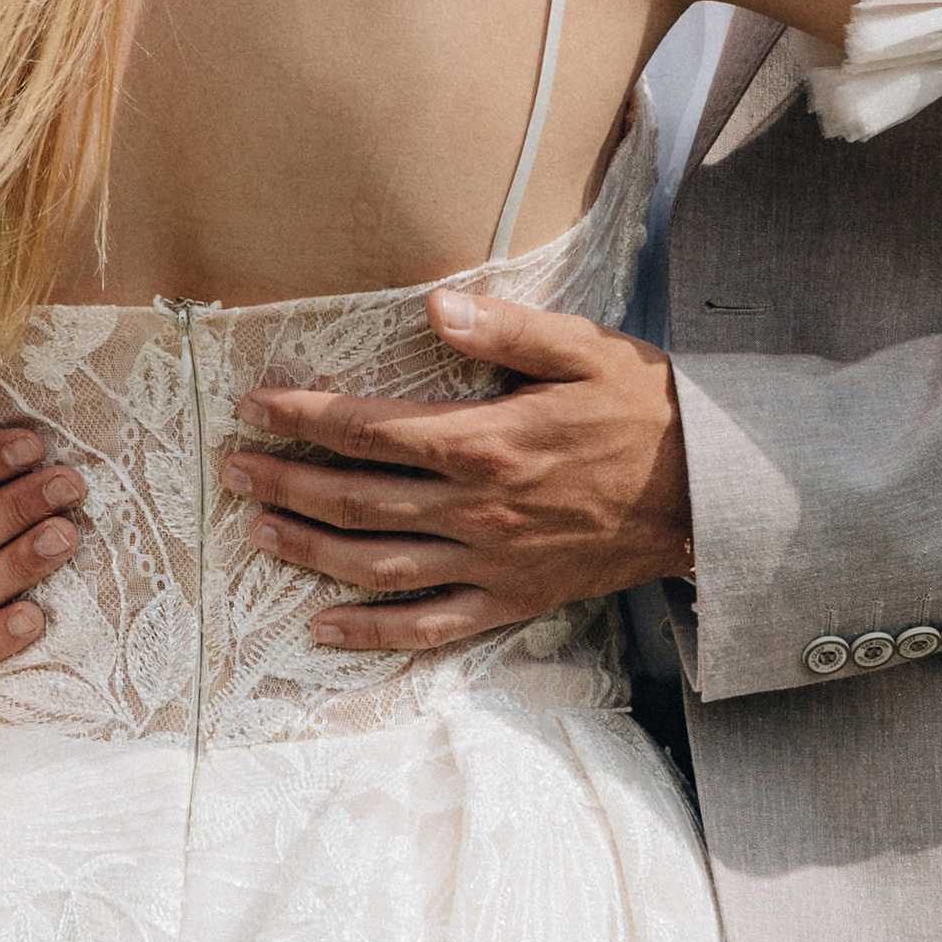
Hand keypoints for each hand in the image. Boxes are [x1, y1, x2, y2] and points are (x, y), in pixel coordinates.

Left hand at [232, 289, 690, 652]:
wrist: (710, 493)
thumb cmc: (645, 409)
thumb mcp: (584, 349)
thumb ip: (506, 330)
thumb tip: (433, 308)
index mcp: (488, 441)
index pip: (372, 429)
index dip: (305, 416)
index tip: (255, 405)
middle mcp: (479, 509)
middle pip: (359, 499)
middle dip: (286, 482)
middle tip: (231, 469)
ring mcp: (492, 562)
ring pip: (378, 565)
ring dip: (310, 549)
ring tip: (257, 530)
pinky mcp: (511, 600)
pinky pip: (428, 627)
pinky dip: (370, 633)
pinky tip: (322, 628)